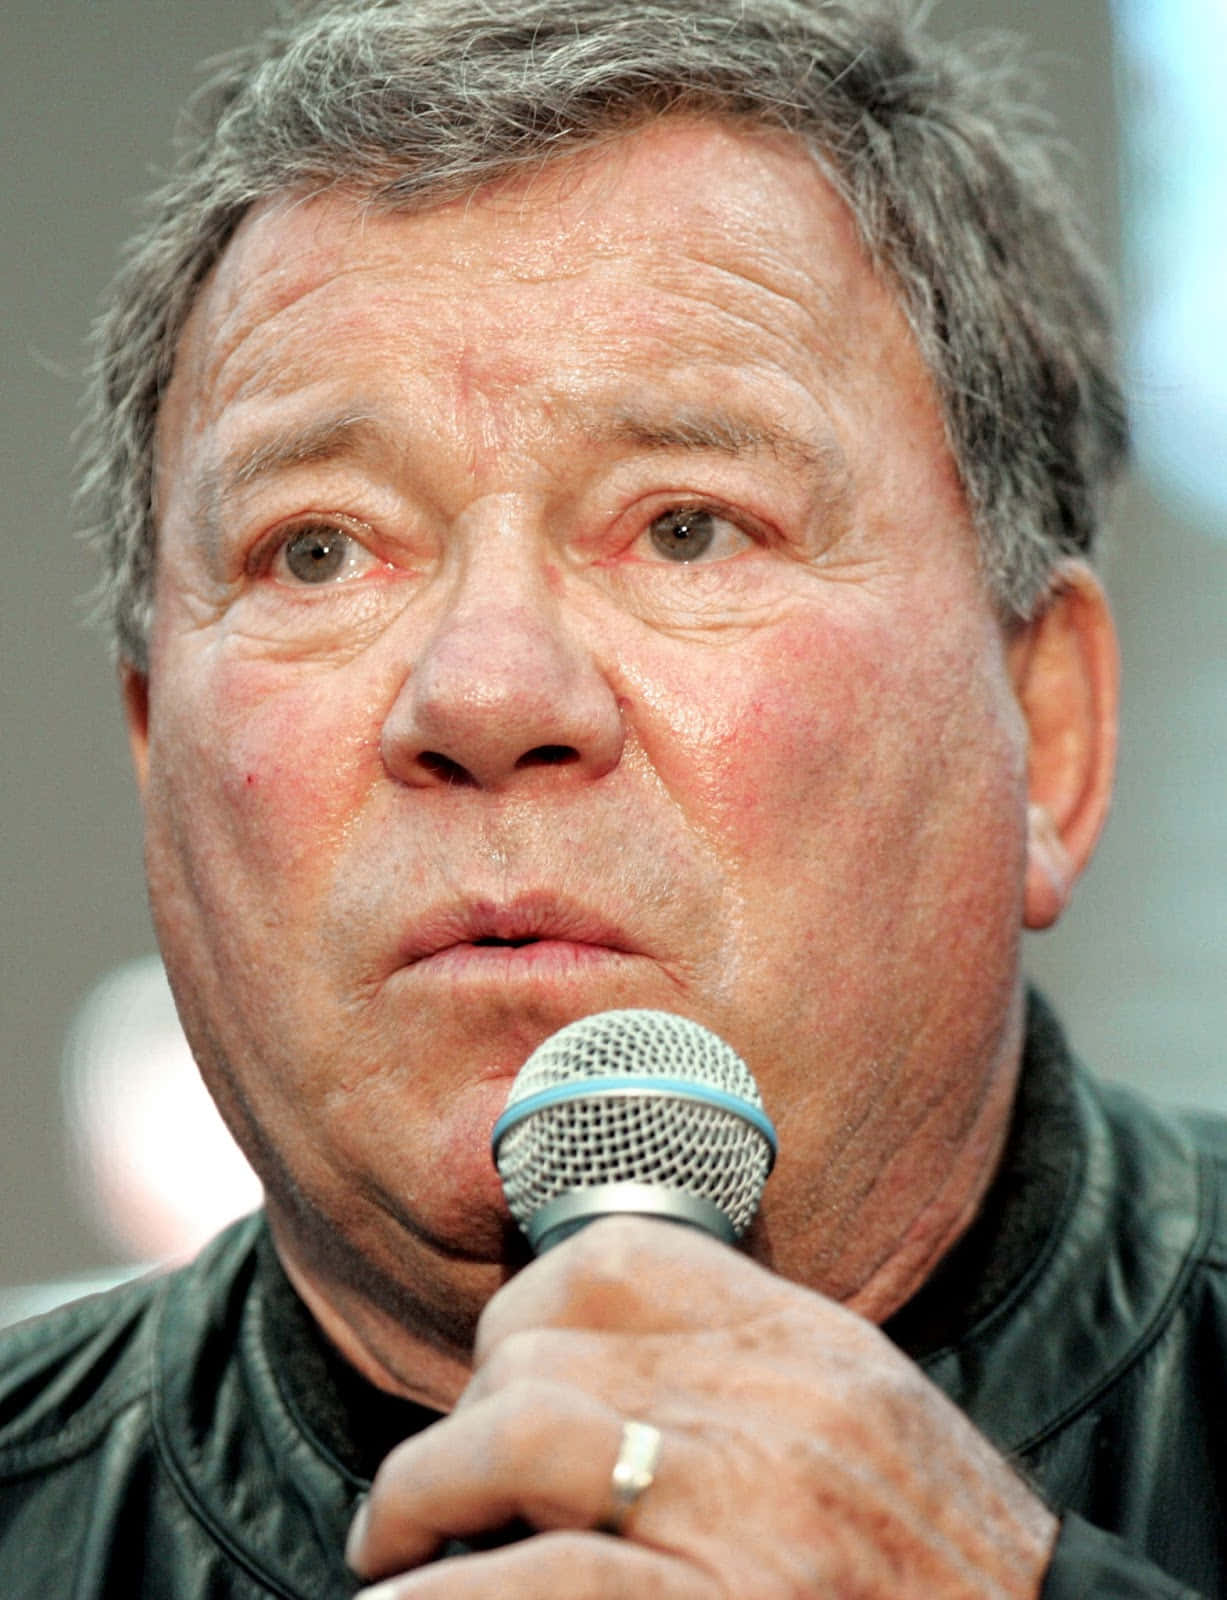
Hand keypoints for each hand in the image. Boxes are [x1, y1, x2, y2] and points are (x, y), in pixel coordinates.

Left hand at [346, 1218, 1057, 1596]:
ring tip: (394, 1552)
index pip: (614, 1255)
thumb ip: (741, 1373)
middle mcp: (773, 1408)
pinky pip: (530, 1581)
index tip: (489, 1373)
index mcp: (808, 1346)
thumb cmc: (941, 1571)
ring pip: (512, 1437)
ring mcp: (743, 1512)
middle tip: (428, 1495)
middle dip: (457, 1421)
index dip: (521, 1309)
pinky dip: (441, 1598)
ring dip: (419, 1497)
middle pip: (544, 1348)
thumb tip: (586, 1362)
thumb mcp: (864, 1424)